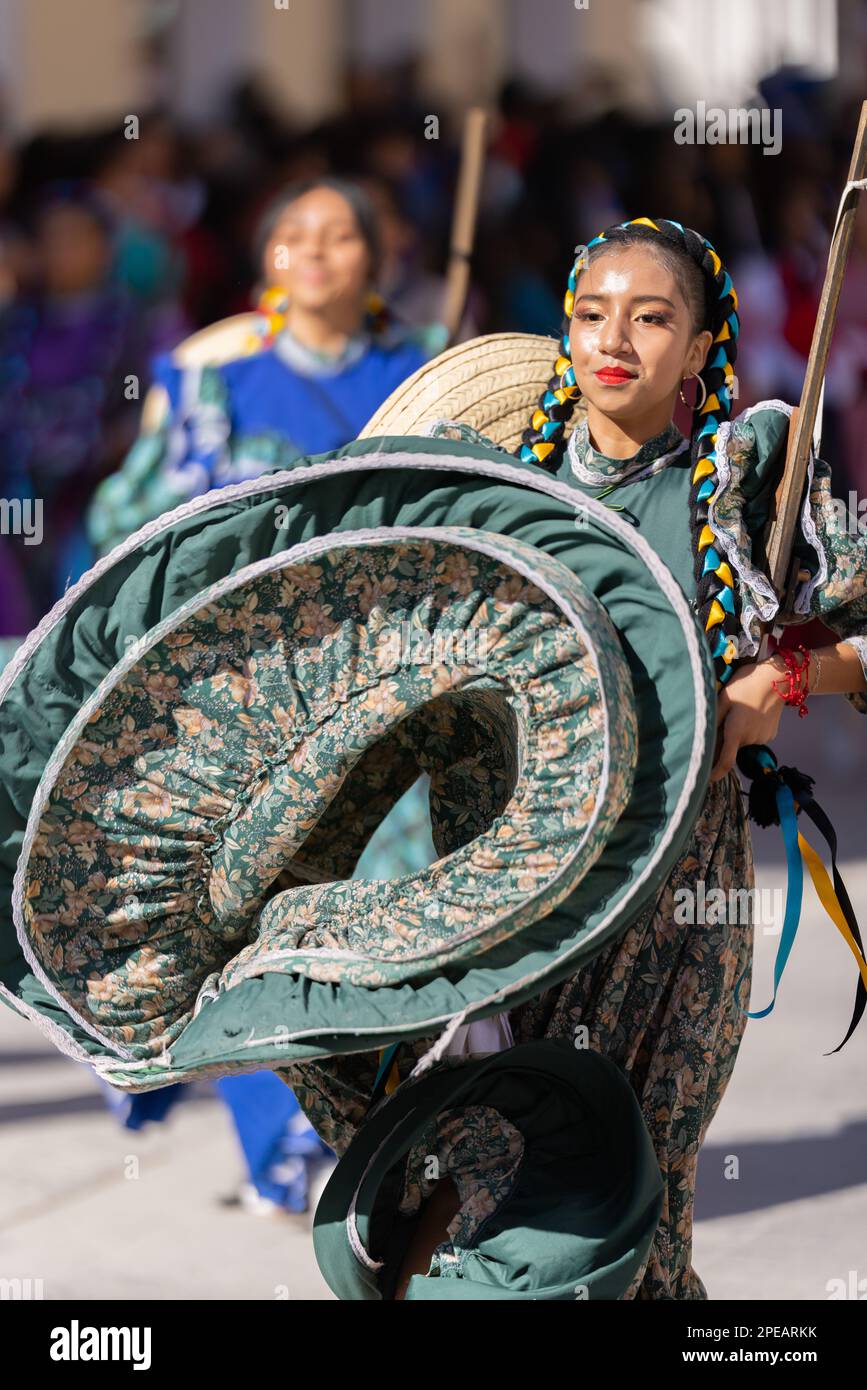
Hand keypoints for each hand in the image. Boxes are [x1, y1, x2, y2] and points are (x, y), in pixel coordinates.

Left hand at [709, 658, 785, 781]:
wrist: (778, 678)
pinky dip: (749, 729)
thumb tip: (704, 734)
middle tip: (724, 716)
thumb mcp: (723, 698)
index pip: (725, 762)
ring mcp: (763, 738)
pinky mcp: (771, 734)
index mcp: (736, 733)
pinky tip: (752, 711)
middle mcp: (750, 740)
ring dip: (737, 732)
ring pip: (743, 740)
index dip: (715, 773)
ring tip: (741, 710)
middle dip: (725, 738)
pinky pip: (754, 735)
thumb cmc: (746, 684)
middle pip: (732, 746)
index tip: (706, 780)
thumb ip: (713, 719)